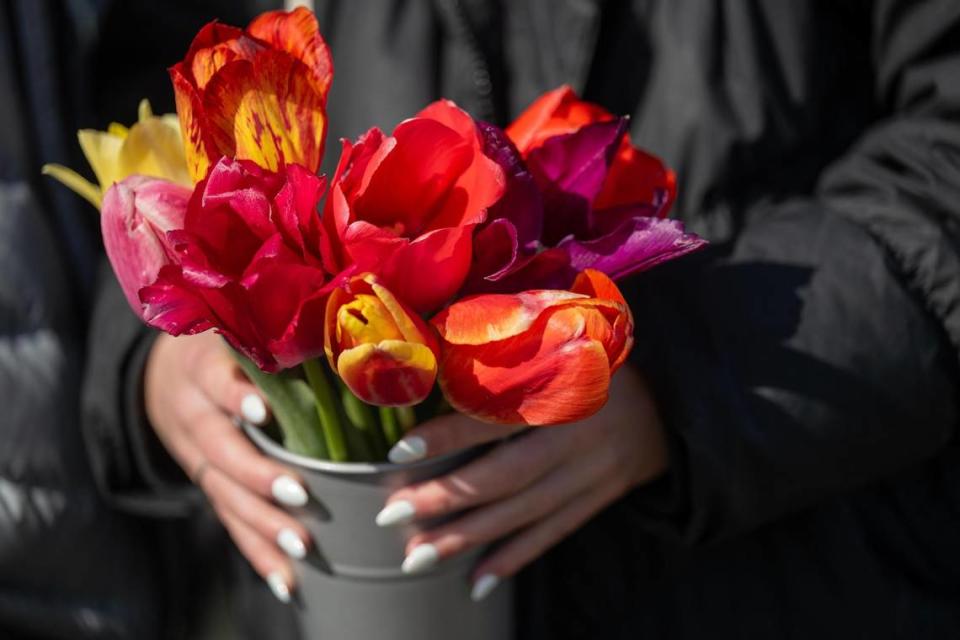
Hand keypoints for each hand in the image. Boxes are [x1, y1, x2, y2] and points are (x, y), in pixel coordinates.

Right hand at [144, 331, 310, 603]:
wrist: (164, 375)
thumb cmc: (226, 343)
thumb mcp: (237, 326)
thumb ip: (277, 331)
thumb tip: (347, 328)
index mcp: (202, 367)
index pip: (214, 380)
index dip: (235, 396)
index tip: (263, 411)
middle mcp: (194, 414)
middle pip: (221, 449)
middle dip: (258, 475)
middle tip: (300, 495)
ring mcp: (197, 456)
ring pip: (225, 495)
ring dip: (262, 524)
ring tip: (299, 547)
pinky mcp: (208, 486)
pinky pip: (229, 522)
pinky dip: (257, 553)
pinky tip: (286, 581)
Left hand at [375, 364, 666, 600]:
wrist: (674, 401)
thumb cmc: (600, 362)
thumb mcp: (562, 348)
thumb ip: (512, 365)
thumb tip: (437, 378)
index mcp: (565, 389)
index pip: (499, 416)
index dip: (450, 435)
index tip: (400, 451)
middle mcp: (578, 436)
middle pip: (506, 476)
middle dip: (446, 499)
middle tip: (392, 516)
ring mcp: (592, 474)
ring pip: (523, 513)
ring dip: (467, 538)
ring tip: (417, 556)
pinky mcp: (599, 499)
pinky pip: (553, 533)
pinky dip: (514, 559)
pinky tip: (476, 582)